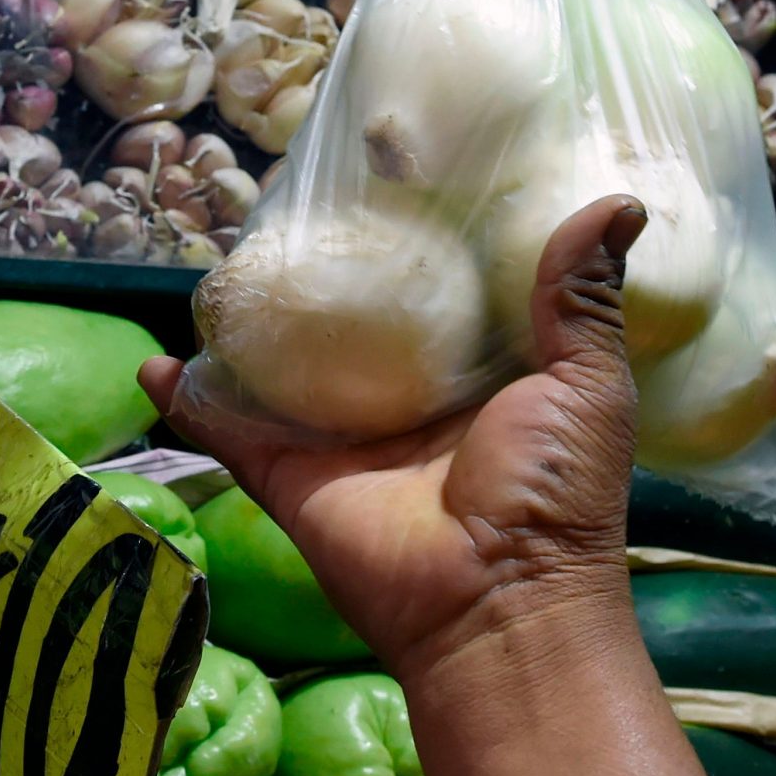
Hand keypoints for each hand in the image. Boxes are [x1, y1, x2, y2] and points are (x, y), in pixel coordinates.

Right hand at [138, 197, 645, 679]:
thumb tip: (618, 199)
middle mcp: (407, 401)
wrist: (498, 601)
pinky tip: (157, 359)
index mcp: (480, 376)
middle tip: (292, 202)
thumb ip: (583, 299)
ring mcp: (343, 438)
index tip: (397, 174)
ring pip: (283, 368)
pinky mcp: (290, 473)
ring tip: (221, 263)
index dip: (424, 242)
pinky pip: (228, 428)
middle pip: (354, 325)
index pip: (446, 294)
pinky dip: (187, 398)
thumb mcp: (587, 383)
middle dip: (325, 275)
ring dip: (248, 327)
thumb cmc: (556, 492)